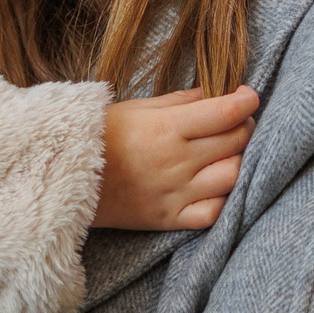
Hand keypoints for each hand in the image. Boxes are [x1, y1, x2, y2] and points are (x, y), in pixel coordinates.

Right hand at [94, 86, 259, 230]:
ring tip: (229, 151)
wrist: (65, 178)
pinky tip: (216, 184)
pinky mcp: (169, 219)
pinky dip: (223, 198)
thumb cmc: (100, 135)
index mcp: (167, 129)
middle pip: (235, 142)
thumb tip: (216, 94)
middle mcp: (176, 162)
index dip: (246, 101)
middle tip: (239, 120)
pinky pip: (213, 213)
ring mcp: (175, 193)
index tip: (248, 96)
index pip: (225, 113)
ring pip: (232, 176)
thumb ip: (181, 101)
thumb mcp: (138, 108)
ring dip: (239, 160)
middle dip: (245, 126)